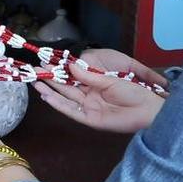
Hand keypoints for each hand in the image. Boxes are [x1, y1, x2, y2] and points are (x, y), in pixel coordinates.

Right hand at [34, 49, 167, 133]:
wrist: (147, 109)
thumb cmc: (132, 91)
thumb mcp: (109, 80)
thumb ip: (89, 75)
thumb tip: (71, 65)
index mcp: (94, 84)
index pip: (72, 76)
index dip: (59, 70)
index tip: (45, 62)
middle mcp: (89, 96)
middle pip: (65, 87)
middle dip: (50, 79)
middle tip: (34, 70)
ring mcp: (88, 108)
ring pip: (65, 99)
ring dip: (50, 92)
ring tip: (35, 83)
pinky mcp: (90, 119)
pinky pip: (71, 111)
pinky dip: (59, 105)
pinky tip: (48, 97)